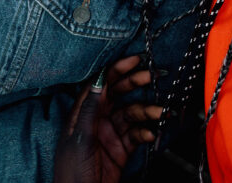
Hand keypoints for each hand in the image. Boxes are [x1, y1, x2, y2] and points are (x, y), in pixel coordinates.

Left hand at [54, 56, 163, 182]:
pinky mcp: (121, 150)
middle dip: (134, 83)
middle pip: (117, 94)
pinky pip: (136, 134)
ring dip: (146, 111)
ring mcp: (109, 135)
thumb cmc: (72, 174)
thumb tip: (99, 82)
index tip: (134, 60)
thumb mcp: (81, 139)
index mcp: (82, 114)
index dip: (116, 70)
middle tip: (151, 76)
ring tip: (159, 112)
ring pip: (131, 114)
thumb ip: (91, 110)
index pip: (100, 84)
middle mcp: (97, 121)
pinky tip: (150, 134)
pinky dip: (145, 132)